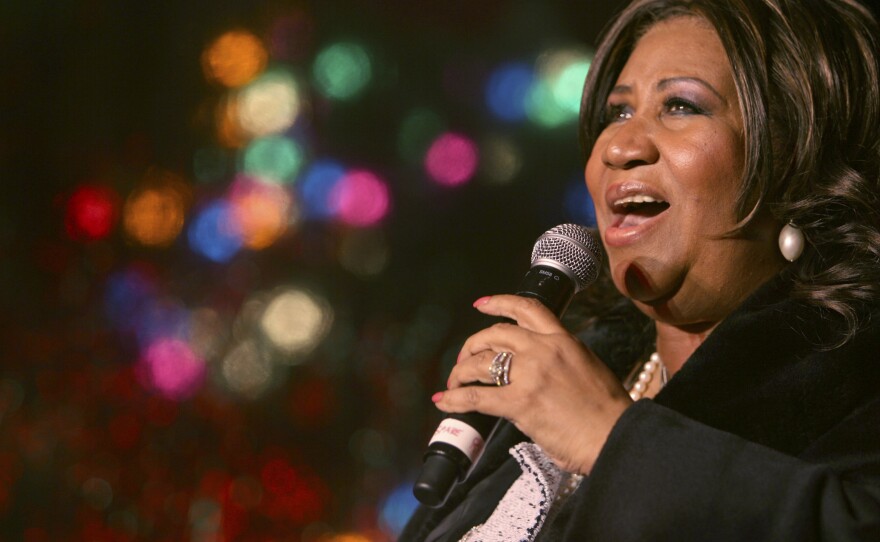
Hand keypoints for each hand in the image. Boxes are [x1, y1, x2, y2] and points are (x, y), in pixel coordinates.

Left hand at [433, 294, 632, 474]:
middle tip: (464, 359)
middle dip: (472, 345)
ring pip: (480, 362)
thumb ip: (562, 359)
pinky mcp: (520, 402)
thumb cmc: (606, 412)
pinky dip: (455, 399)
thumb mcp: (588, 368)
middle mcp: (543, 350)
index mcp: (563, 340)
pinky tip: (445, 401)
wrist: (615, 435)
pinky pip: (476, 396)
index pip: (527, 309)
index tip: (482, 303)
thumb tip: (540, 368)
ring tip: (453, 383)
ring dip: (460, 372)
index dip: (499, 303)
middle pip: (494, 334)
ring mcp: (530, 374)